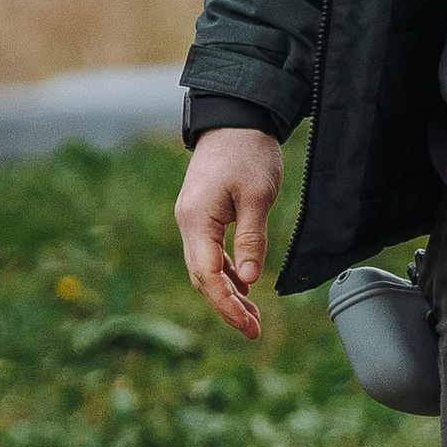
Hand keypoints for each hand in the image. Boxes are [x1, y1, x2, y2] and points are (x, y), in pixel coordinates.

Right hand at [176, 127, 282, 340]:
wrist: (235, 117)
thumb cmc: (248, 152)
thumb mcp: (258, 196)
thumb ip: (252, 238)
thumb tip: (249, 281)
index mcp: (196, 220)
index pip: (208, 276)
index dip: (227, 305)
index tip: (249, 326)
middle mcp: (188, 223)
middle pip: (202, 278)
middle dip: (226, 306)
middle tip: (254, 329)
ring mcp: (192, 219)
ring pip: (205, 268)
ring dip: (227, 292)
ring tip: (253, 316)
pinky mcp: (202, 215)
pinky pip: (210, 253)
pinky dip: (227, 272)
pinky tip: (244, 286)